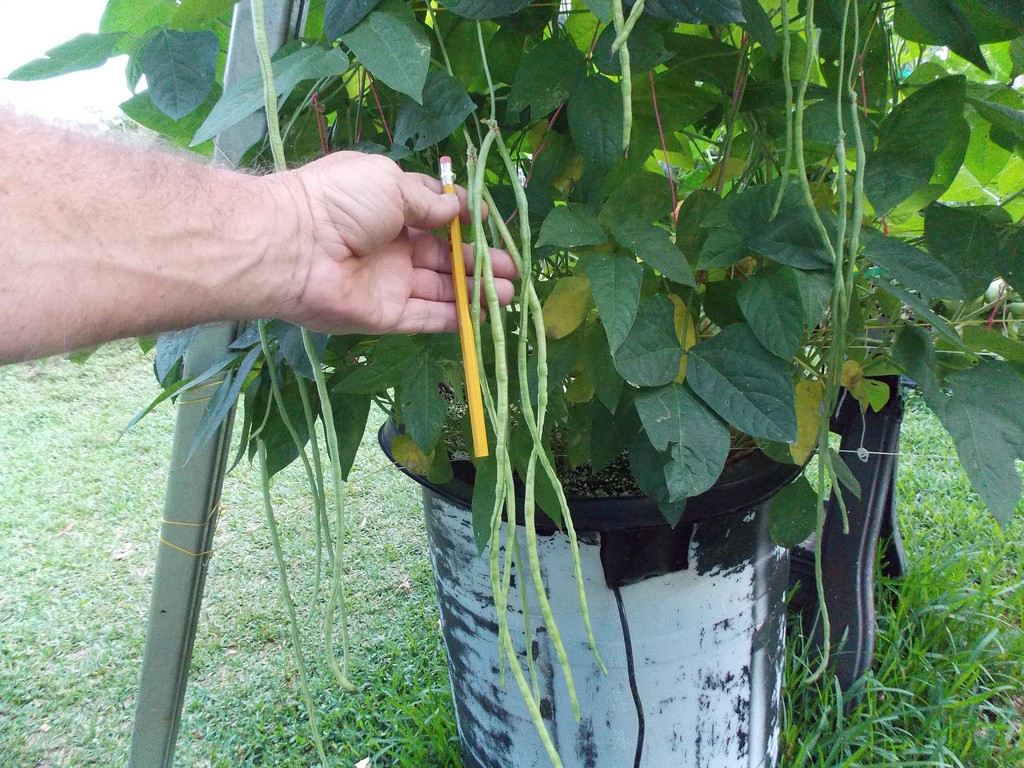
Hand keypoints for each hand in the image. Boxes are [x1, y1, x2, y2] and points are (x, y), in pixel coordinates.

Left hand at [275, 152, 516, 334]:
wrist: (295, 247)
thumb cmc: (340, 202)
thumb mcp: (390, 183)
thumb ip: (428, 201)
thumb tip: (457, 210)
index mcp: (388, 207)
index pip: (434, 214)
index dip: (462, 218)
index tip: (488, 222)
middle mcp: (392, 245)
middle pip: (444, 256)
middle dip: (480, 260)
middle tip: (513, 267)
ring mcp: (390, 282)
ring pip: (442, 288)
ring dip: (476, 290)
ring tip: (511, 291)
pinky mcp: (387, 316)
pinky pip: (427, 317)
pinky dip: (456, 317)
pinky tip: (484, 315)